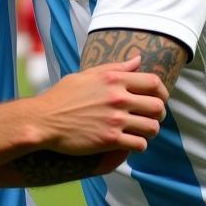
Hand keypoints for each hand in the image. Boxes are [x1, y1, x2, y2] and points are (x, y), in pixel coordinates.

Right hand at [37, 57, 166, 155]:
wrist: (43, 120)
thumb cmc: (61, 96)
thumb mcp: (86, 75)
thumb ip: (115, 68)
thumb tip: (137, 60)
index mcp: (113, 79)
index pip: (153, 82)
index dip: (162, 92)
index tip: (159, 98)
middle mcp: (117, 98)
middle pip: (157, 106)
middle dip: (159, 113)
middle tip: (151, 117)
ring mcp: (114, 120)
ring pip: (152, 127)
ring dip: (150, 130)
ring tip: (141, 131)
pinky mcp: (109, 140)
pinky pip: (139, 144)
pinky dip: (139, 145)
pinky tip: (130, 142)